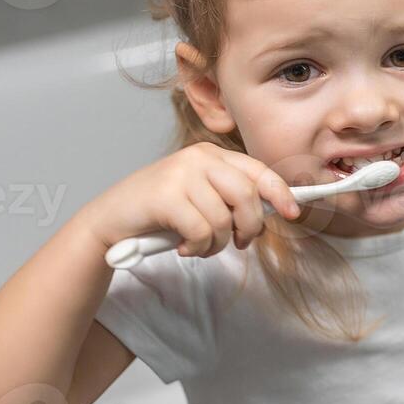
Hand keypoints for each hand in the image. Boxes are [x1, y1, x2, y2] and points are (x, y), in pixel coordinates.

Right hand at [78, 142, 301, 259]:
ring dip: (217, 244)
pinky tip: (183, 247)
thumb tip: (273, 211)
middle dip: (250, 227)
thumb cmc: (160, 213)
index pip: (258, 171)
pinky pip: (202, 231)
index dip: (280, 192)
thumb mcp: (201, 198)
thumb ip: (231, 198)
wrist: (110, 220)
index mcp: (211, 155)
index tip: (293, 213)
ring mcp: (181, 174)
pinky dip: (198, 248)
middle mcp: (198, 158)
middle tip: (239, 243)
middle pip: (247, 195)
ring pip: (225, 219)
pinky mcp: (166, 196)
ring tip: (199, 246)